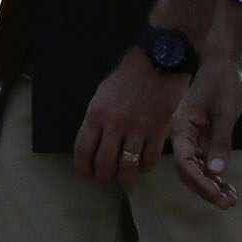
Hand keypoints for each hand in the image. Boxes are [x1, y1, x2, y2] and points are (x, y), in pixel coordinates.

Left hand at [74, 47, 189, 186]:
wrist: (159, 62)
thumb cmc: (128, 77)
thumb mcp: (102, 95)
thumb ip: (96, 120)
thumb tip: (92, 145)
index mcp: (95, 114)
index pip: (83, 151)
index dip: (83, 168)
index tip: (86, 175)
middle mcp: (114, 124)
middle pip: (104, 164)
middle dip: (103, 177)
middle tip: (106, 179)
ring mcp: (137, 129)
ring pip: (127, 167)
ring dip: (124, 178)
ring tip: (124, 178)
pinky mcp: (158, 131)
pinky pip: (149, 160)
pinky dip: (145, 167)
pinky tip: (142, 165)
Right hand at [169, 53, 241, 208]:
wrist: (221, 60)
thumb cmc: (222, 81)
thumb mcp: (226, 111)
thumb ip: (220, 142)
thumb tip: (215, 173)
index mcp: (181, 128)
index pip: (185, 163)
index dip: (200, 183)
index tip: (218, 196)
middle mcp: (181, 135)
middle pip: (188, 170)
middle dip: (206, 189)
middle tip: (228, 203)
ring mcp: (190, 136)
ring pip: (195, 168)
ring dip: (211, 184)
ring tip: (231, 198)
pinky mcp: (200, 135)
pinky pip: (203, 159)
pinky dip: (214, 174)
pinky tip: (227, 185)